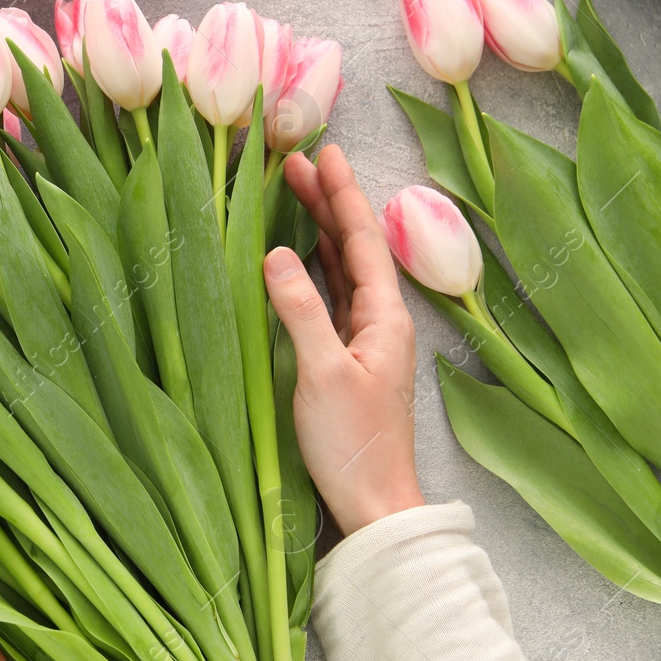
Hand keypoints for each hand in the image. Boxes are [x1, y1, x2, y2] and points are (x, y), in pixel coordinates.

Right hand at [265, 146, 425, 536]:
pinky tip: (294, 260)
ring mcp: (364, 343)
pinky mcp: (346, 364)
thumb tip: (275, 254)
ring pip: (340, 272)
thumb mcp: (321, 373)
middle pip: (352, 250)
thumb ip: (300, 310)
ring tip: (294, 195)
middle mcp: (380, 323)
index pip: (361, 241)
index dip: (341, 195)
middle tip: (296, 161)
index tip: (323, 152)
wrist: (374, 507)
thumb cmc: (352, 445)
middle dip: (326, 204)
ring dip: (317, 233)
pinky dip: (311, 271)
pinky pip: (329, 300)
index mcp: (385, 318)